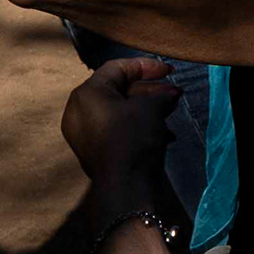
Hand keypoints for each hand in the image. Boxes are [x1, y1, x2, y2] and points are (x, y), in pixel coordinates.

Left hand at [61, 55, 178, 188]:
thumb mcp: (152, 108)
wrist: (126, 187)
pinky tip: (163, 136)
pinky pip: (116, 130)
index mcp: (87, 94)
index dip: (147, 66)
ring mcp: (83, 134)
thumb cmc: (134, 137)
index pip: (118, 68)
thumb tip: (169, 95)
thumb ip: (161, 95)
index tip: (170, 71)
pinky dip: (137, 128)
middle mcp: (79, 112)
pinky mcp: (93, 152)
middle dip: (149, 91)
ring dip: (147, 111)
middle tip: (174, 94)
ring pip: (119, 112)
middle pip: (118, 91)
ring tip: (171, 114)